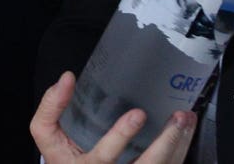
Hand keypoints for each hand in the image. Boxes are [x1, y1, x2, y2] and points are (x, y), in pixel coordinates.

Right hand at [31, 72, 195, 163]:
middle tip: (177, 118)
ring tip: (186, 119)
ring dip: (179, 144)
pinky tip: (186, 131)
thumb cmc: (64, 156)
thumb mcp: (47, 135)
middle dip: (165, 143)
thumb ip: (51, 107)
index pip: (105, 157)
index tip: (138, 114)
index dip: (121, 136)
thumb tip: (67, 78)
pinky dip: (180, 150)